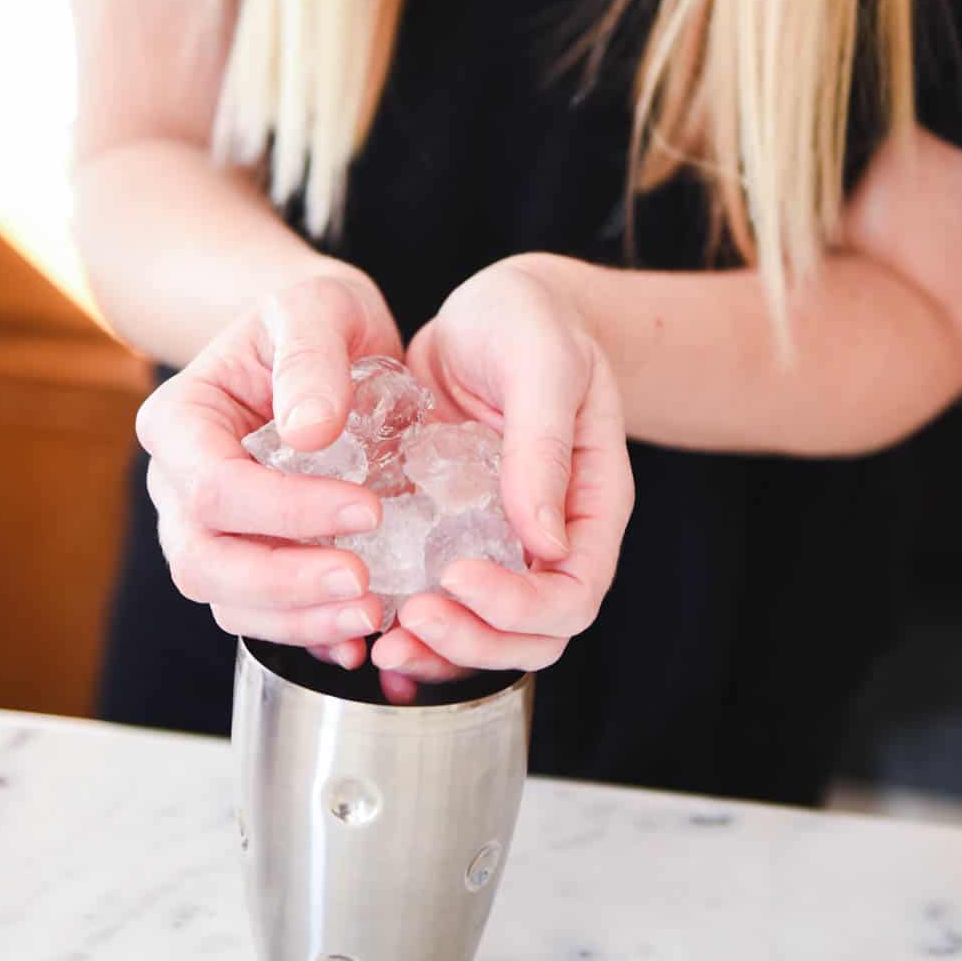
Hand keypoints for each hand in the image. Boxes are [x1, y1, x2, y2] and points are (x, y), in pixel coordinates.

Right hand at [136, 268, 403, 669]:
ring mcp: (206, 530)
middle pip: (203, 561)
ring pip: (227, 600)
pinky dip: (305, 634)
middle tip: (363, 586)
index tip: (366, 510)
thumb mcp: (317, 306)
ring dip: (296, 620)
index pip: (213, 487)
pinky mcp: (247, 560)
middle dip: (283, 584)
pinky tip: (357, 639)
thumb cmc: (314, 318)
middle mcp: (177, 486)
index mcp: (179, 422)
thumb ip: (311, 357)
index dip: (285, 511)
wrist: (324, 342)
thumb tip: (308, 431)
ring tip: (371, 614)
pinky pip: (260, 616)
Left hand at [372, 257, 633, 697]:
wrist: (489, 310)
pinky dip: (412, 627)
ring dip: (440, 651)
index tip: (457, 576)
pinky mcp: (451, 536)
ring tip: (382, 639)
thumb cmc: (530, 321)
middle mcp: (551, 538)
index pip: (573, 593)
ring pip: (487, 634)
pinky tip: (370, 622)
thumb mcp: (542, 363)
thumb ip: (544, 445)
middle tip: (409, 619)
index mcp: (591, 505)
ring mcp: (501, 543)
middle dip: (473, 640)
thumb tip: (544, 542)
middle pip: (533, 636)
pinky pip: (442, 603)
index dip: (520, 606)